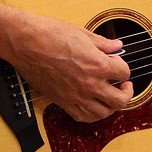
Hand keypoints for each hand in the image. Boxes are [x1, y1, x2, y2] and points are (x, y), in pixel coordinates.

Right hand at [6, 13, 133, 123]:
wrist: (25, 43)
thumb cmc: (51, 34)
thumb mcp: (83, 34)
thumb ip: (103, 44)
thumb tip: (116, 46)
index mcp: (98, 65)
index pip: (124, 72)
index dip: (122, 66)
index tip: (116, 61)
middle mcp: (89, 85)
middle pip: (120, 100)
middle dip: (126, 92)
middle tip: (123, 85)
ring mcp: (76, 96)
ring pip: (104, 113)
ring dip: (110, 105)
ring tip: (108, 95)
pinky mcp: (62, 102)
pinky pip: (83, 117)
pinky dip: (92, 114)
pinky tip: (92, 104)